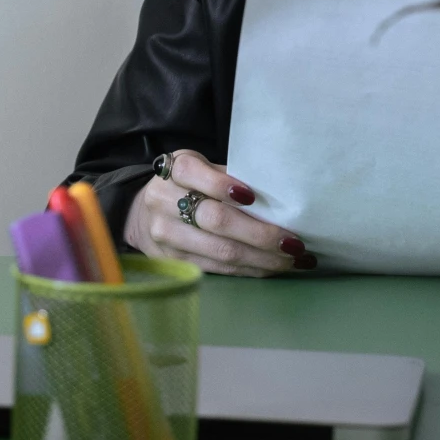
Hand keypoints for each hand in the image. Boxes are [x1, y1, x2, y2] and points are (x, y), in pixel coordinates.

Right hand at [123, 150, 313, 276]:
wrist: (144, 214)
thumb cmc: (187, 186)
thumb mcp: (201, 170)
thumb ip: (229, 177)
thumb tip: (279, 197)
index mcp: (175, 170)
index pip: (196, 174)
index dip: (224, 185)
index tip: (254, 197)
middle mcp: (163, 201)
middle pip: (216, 220)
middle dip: (261, 234)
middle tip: (295, 242)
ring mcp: (166, 234)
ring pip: (221, 251)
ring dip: (263, 259)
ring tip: (294, 260)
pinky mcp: (173, 261)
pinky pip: (218, 268)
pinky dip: (250, 269)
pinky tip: (272, 268)